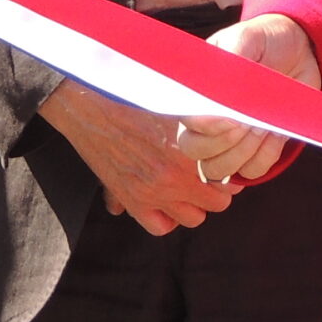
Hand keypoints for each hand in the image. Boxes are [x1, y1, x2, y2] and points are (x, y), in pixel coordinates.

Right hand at [41, 79, 236, 234]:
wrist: (88, 103)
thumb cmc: (132, 95)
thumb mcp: (176, 102)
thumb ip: (205, 119)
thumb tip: (232, 125)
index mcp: (193, 149)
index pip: (230, 176)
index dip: (230, 170)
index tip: (225, 163)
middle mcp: (176, 175)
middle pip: (218, 202)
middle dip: (217, 190)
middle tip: (209, 176)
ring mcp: (154, 192)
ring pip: (193, 218)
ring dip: (194, 205)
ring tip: (188, 188)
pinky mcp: (132, 199)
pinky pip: (160, 226)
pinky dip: (166, 218)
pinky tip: (164, 201)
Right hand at [175, 14, 321, 183]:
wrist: (298, 51)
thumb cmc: (264, 42)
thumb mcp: (246, 39)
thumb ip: (232, 60)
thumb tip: (222, 95)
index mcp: (196, 91)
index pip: (185, 120)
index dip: (206, 125)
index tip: (233, 117)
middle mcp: (205, 121)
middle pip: (195, 152)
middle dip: (225, 142)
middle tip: (250, 122)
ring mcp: (228, 140)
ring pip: (219, 169)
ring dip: (244, 151)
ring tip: (263, 126)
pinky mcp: (254, 151)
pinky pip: (251, 171)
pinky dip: (265, 156)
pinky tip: (275, 134)